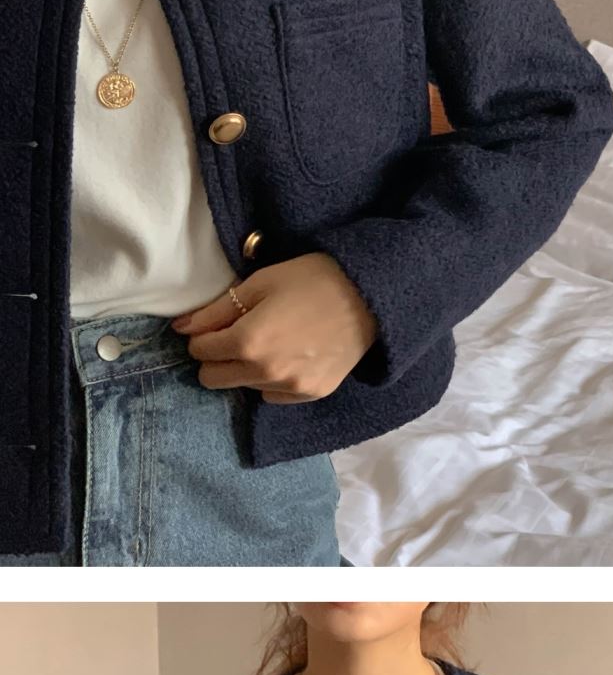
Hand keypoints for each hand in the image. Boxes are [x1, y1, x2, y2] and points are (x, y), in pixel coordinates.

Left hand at [174, 250, 377, 399]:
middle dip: (215, 357)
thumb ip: (217, 310)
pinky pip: (272, 395)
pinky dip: (270, 379)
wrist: (370, 295)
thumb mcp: (260, 283)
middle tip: (234, 333)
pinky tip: (288, 354)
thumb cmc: (312, 279)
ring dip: (243, 368)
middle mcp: (266, 373)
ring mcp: (290, 389)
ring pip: (242, 387)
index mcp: (249, 342)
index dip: (201, 334)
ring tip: (267, 340)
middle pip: (213, 378)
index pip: (200, 350)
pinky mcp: (310, 395)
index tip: (214, 322)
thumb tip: (181, 328)